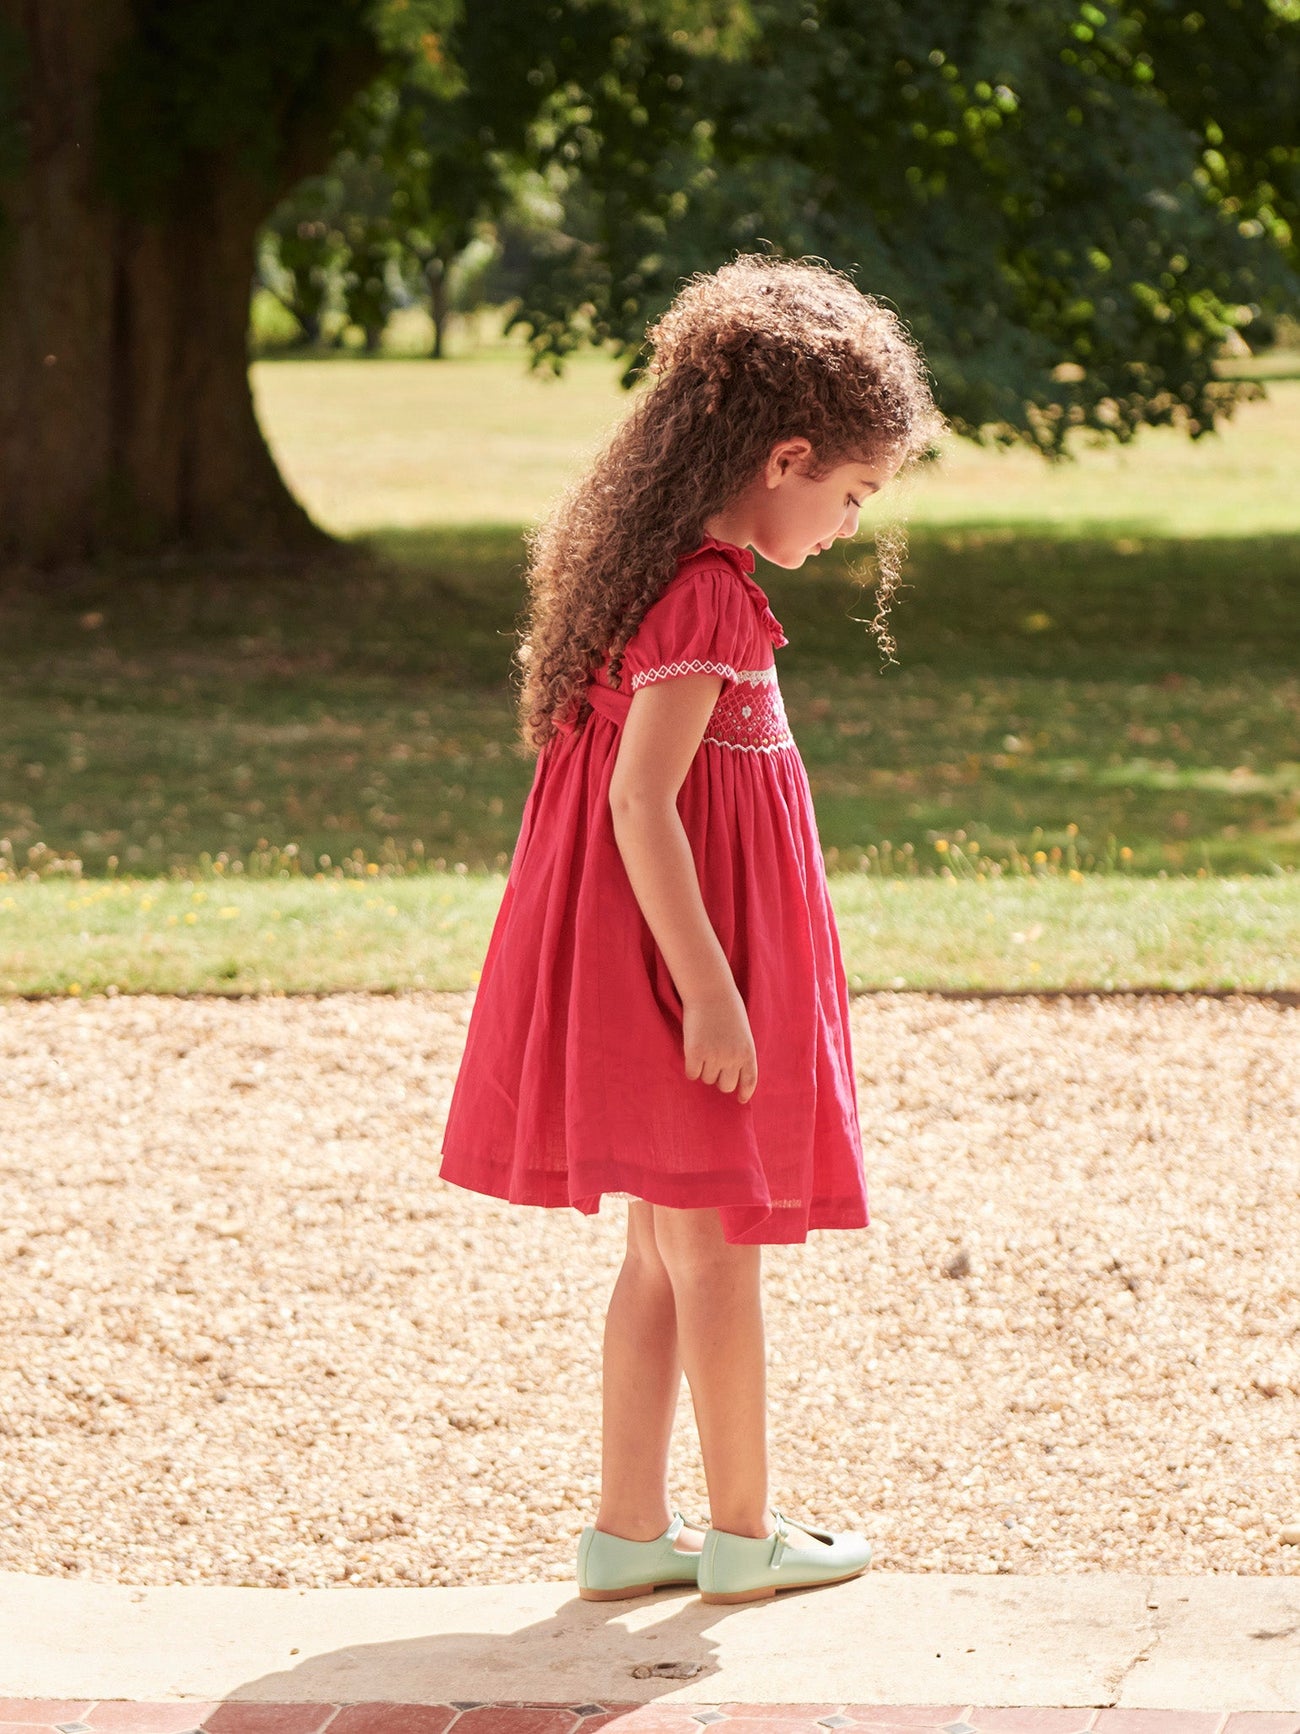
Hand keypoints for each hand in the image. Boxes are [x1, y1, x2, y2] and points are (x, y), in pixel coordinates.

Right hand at [682, 988, 757, 1104]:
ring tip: (704, 1048)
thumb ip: (739, 1053)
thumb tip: (731, 1076)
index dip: (745, 1092)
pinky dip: (691, 1068)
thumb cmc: (727, 1009)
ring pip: (707, 1078)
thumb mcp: (743, 1033)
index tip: (741, 1099)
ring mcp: (713, 1056)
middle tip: (714, 1065)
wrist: (710, 991)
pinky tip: (692, 1053)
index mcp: (748, 1052)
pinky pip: (692, 1073)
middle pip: (725, 1085)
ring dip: (704, 1069)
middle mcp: (732, 1058)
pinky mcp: (694, 1053)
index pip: (748, 1081)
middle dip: (719, 1078)